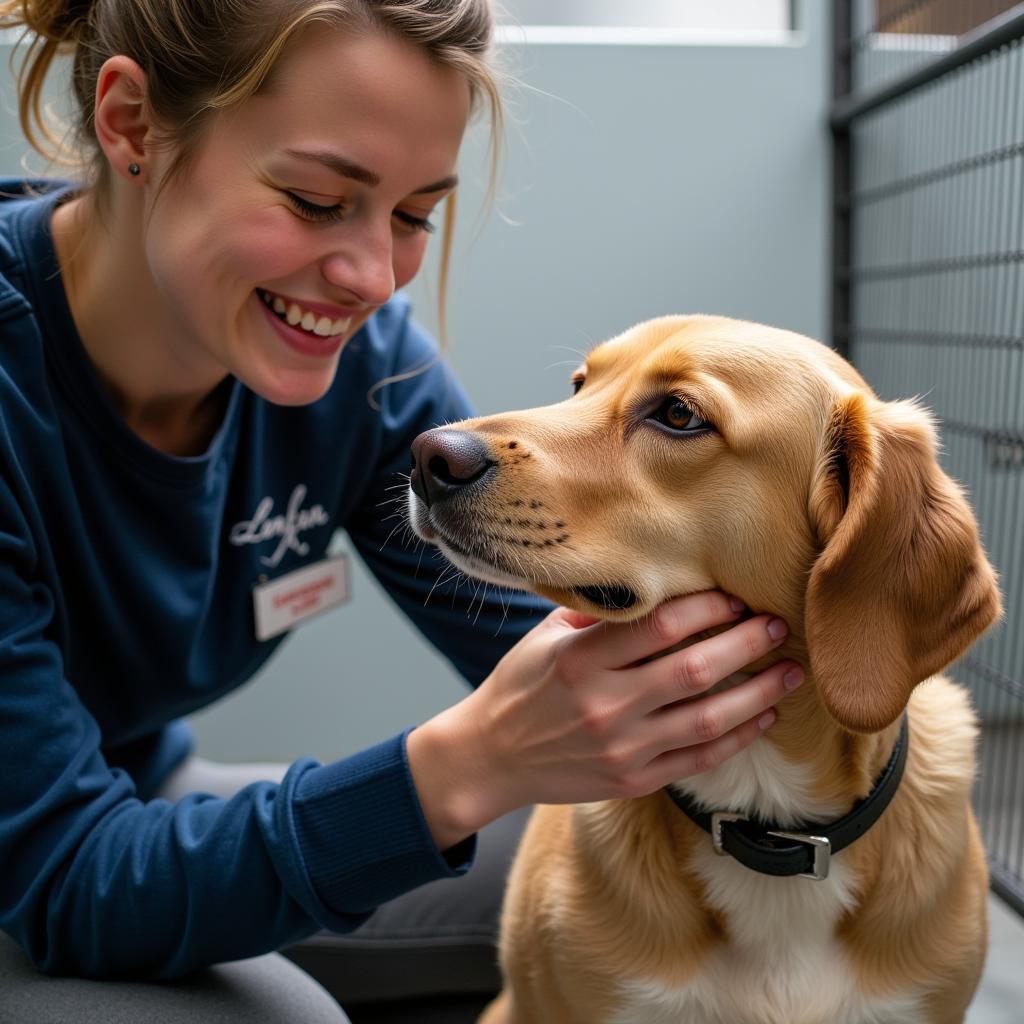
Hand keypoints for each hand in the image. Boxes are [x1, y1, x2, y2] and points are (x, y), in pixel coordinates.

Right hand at [406, 591, 801, 849]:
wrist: (490, 758)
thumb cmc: (519, 686)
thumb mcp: (544, 639)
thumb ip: (596, 615)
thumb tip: (651, 584)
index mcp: (581, 659)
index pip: (659, 625)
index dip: (705, 607)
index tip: (734, 596)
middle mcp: (606, 703)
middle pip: (695, 668)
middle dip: (746, 643)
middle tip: (777, 625)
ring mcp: (623, 746)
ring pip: (708, 717)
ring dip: (758, 692)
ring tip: (791, 672)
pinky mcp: (634, 779)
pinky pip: (699, 758)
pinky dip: (738, 737)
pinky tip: (763, 716)